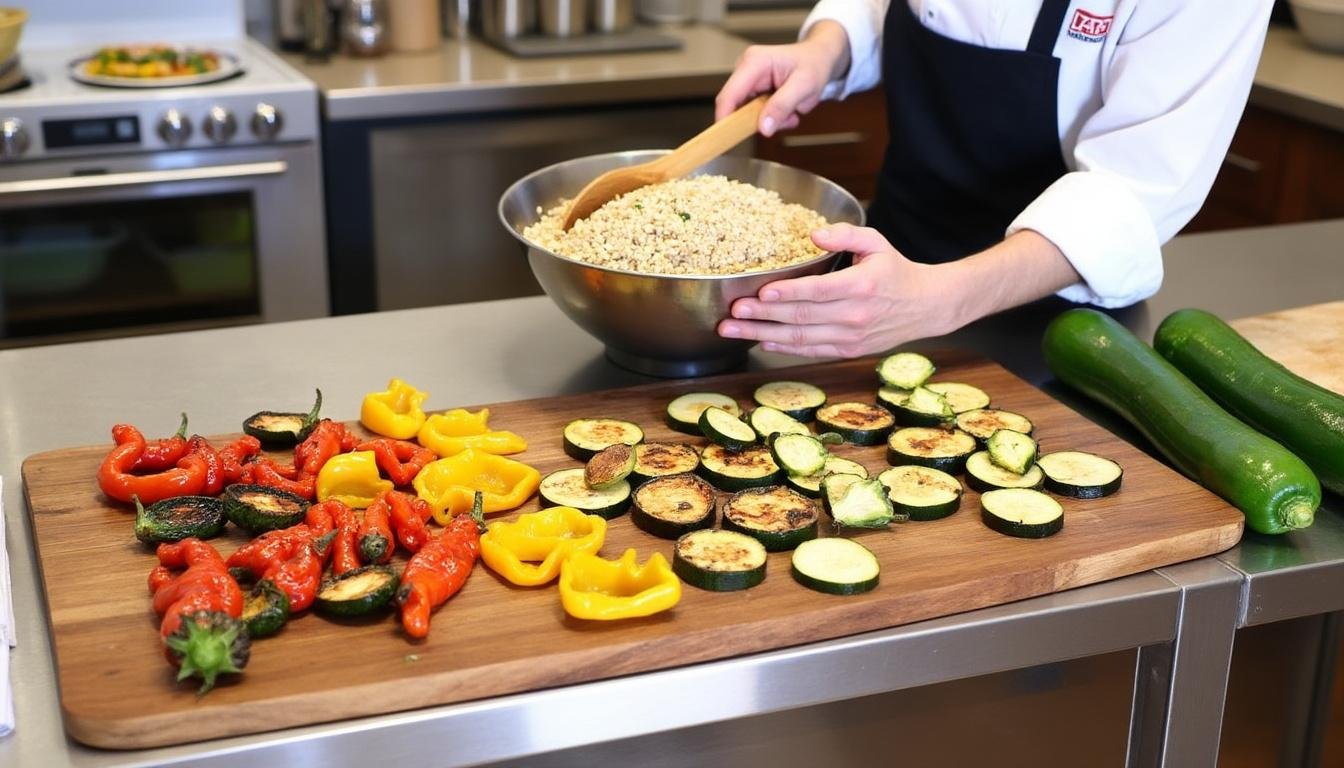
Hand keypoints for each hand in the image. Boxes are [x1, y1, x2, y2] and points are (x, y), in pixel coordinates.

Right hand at [715, 21, 850, 137]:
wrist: (820, 56)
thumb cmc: (814, 64)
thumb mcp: (805, 85)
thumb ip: (782, 106)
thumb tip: (762, 128)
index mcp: (754, 62)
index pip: (729, 95)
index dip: (725, 118)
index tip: (729, 139)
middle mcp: (746, 68)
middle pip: (736, 106)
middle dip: (758, 120)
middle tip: (786, 119)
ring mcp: (747, 79)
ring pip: (746, 113)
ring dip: (769, 119)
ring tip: (791, 112)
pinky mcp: (752, 88)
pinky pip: (754, 112)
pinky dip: (771, 117)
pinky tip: (787, 109)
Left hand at [717, 225, 958, 357]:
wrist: (925, 306)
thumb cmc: (895, 270)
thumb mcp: (876, 242)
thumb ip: (845, 234)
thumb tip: (813, 234)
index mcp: (861, 285)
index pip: (817, 291)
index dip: (787, 293)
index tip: (760, 293)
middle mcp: (855, 315)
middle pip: (801, 317)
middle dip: (761, 316)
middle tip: (731, 314)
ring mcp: (850, 337)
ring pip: (800, 338)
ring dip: (762, 335)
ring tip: (732, 331)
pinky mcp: (847, 350)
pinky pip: (810, 351)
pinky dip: (783, 347)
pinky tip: (761, 340)